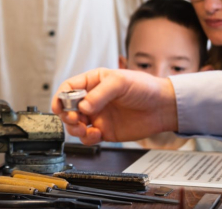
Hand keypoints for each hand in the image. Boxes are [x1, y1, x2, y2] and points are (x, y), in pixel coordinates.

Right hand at [51, 68, 178, 144]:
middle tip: (75, 118)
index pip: (68, 88)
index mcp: (93, 82)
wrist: (163, 107)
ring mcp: (98, 116)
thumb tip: (83, 106)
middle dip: (67, 115)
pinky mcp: (105, 131)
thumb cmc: (145, 87)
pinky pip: (88, 137)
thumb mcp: (120, 82)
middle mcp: (92, 99)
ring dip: (74, 128)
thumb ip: (99, 94)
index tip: (58, 106)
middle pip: (68, 108)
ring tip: (83, 128)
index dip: (60, 97)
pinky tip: (96, 134)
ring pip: (75, 125)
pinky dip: (87, 138)